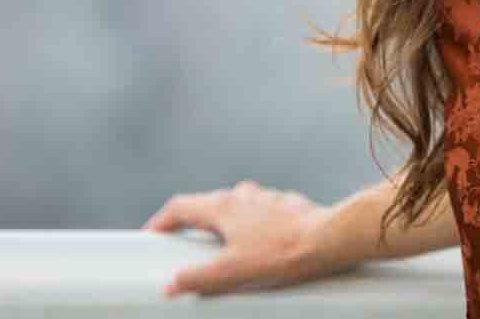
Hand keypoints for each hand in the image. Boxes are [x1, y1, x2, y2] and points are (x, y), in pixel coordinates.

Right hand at [141, 179, 338, 298]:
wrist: (327, 238)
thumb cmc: (280, 253)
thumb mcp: (232, 271)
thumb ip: (198, 278)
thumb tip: (171, 285)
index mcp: (222, 206)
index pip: (179, 207)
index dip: (161, 222)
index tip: (152, 235)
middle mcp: (241, 194)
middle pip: (205, 205)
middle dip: (192, 225)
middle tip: (184, 246)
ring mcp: (264, 197)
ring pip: (234, 206)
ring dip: (223, 224)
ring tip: (223, 248)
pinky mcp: (284, 205)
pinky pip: (259, 213)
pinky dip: (249, 226)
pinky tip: (258, 244)